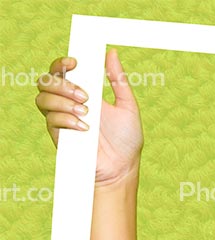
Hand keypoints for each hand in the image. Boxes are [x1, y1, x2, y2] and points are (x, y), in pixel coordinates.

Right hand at [35, 49, 143, 185]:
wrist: (122, 167)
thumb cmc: (127, 139)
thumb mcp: (128, 106)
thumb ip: (119, 80)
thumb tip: (112, 53)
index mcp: (84, 92)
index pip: (62, 71)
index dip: (62, 63)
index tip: (75, 62)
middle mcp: (68, 103)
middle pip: (46, 81)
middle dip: (63, 84)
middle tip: (86, 96)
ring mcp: (62, 119)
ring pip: (42, 99)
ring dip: (63, 101)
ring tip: (86, 112)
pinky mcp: (59, 135)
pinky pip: (51, 120)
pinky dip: (67, 120)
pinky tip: (85, 128)